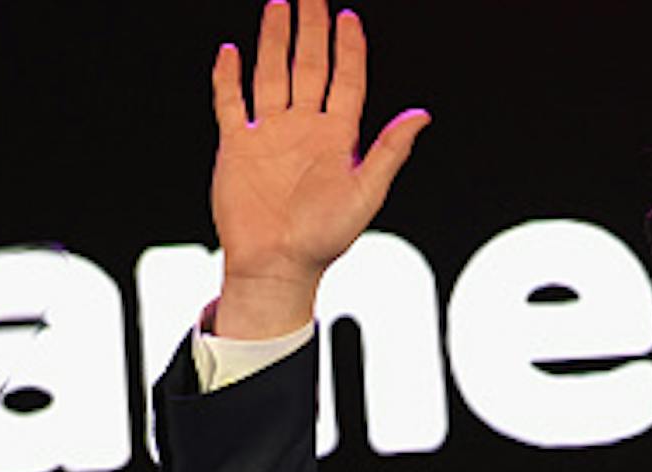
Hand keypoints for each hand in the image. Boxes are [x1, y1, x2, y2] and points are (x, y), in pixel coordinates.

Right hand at [209, 0, 429, 337]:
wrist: (277, 264)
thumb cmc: (325, 238)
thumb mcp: (366, 193)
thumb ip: (390, 151)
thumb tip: (422, 114)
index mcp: (337, 138)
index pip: (346, 81)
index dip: (349, 50)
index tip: (348, 18)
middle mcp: (304, 128)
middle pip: (309, 68)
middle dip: (310, 31)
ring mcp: (269, 133)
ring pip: (272, 75)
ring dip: (274, 43)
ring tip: (278, 7)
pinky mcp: (237, 145)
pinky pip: (231, 103)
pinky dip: (229, 79)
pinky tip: (232, 52)